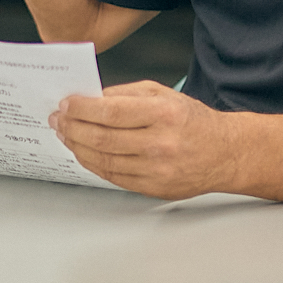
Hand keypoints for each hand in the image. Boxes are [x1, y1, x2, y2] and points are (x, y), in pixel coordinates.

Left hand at [51, 81, 243, 199]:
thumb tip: (90, 99)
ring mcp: (157, 169)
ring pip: (103, 160)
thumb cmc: (193, 121)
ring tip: (66, 135)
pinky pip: (113, 177)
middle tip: (58, 120)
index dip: (81, 109)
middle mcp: (161, 143)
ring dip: (77, 147)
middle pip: (102, 138)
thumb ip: (125, 94)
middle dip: (72, 128)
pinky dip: (93, 164)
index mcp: (163, 114)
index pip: (110, 112)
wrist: (224, 153)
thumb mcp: (163, 94)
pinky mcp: (154, 188)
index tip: (66, 105)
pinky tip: (84, 153)